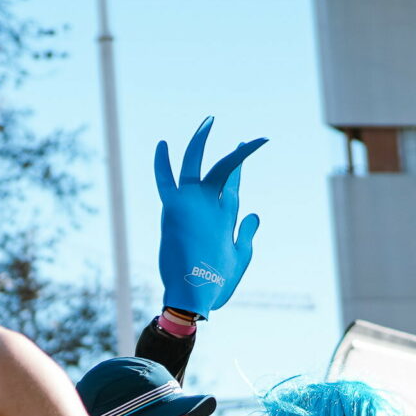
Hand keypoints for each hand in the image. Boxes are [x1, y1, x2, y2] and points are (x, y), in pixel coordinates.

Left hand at [155, 116, 264, 315]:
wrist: (192, 294)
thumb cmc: (216, 282)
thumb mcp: (241, 257)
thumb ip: (247, 233)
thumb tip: (254, 213)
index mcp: (229, 215)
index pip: (234, 183)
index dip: (239, 164)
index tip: (244, 147)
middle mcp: (213, 203)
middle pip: (224, 168)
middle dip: (236, 152)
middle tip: (243, 140)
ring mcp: (192, 203)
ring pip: (196, 162)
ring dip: (201, 140)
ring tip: (208, 121)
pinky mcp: (171, 209)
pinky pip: (165, 180)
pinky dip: (162, 162)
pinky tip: (161, 145)